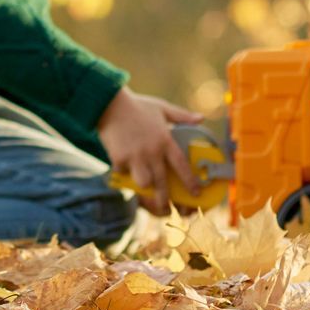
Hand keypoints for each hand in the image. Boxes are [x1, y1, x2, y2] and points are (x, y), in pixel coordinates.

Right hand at [97, 86, 203, 213]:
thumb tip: (201, 118)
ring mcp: (135, 156)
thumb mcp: (162, 107)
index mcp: (164, 140)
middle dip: (165, 198)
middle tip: (166, 206)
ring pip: (143, 183)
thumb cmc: (137, 104)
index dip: (190, 182)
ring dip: (144, 185)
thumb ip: (182, 116)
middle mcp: (152, 151)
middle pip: (162, 182)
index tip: (196, 193)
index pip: (181, 166)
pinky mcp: (119, 158)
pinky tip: (121, 165)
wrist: (109, 102)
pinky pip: (123, 173)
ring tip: (143, 186)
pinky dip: (123, 172)